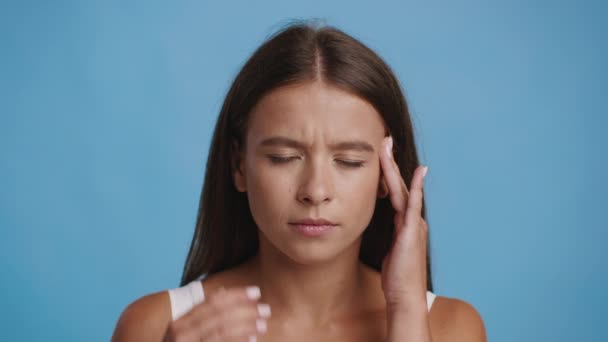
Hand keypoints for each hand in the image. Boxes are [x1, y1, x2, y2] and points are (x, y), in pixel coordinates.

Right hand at [162, 286, 270, 341]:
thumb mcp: (184, 332)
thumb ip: (201, 313)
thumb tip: (223, 291)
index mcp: (180, 322)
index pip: (212, 302)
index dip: (236, 295)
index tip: (256, 291)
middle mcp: (181, 333)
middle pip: (220, 315)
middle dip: (246, 310)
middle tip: (266, 309)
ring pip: (222, 331)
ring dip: (246, 326)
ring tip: (263, 324)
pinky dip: (238, 340)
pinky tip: (252, 339)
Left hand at [379, 136, 428, 311]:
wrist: (405, 296)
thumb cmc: (397, 278)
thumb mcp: (391, 251)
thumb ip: (391, 236)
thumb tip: (383, 228)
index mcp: (406, 223)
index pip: (396, 192)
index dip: (388, 172)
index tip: (381, 154)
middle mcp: (412, 219)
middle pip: (400, 184)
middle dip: (391, 162)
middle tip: (384, 139)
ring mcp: (414, 224)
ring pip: (403, 189)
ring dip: (394, 167)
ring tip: (388, 146)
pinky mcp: (412, 231)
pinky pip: (414, 204)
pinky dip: (417, 187)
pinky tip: (420, 171)